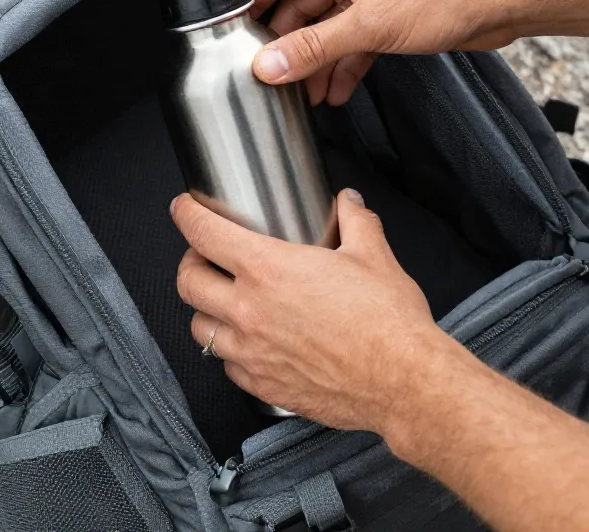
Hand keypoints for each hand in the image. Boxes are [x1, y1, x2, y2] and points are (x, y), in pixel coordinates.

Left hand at [171, 188, 454, 434]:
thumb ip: (355, 220)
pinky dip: (229, 351)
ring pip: (199, 328)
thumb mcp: (372, 254)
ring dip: (205, 310)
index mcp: (267, 269)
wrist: (404, 381)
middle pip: (187, 282)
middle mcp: (249, 311)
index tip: (184, 209)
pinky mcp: (263, 386)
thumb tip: (350, 202)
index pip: (203, 233)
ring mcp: (251, 353)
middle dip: (190, 263)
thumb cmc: (388, 321)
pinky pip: (227, 366)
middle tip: (205, 257)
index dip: (186, 214)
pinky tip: (248, 342)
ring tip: (222, 302)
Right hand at [247, 0, 526, 105]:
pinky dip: (343, 65)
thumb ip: (313, 47)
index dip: (249, 8)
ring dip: (314, 62)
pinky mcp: (389, 13)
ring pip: (325, 29)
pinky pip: (352, 40)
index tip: (229, 42)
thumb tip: (268, 65)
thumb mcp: (368, 25)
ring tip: (303, 98)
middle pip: (296, 7)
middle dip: (284, 45)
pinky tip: (334, 92)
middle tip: (267, 81)